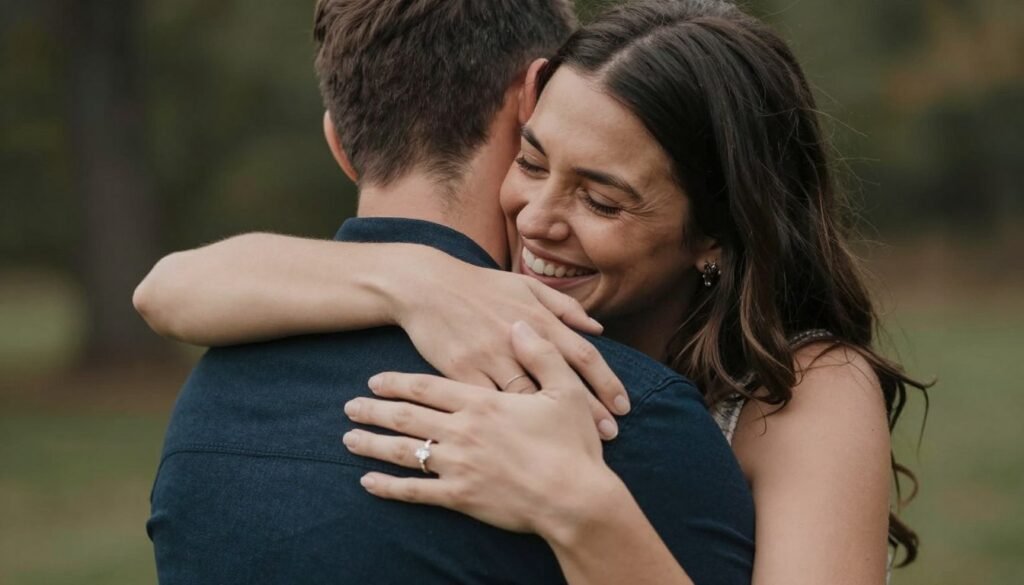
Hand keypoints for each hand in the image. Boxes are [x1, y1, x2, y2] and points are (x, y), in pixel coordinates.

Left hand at [342, 321, 622, 534]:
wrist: (577, 499)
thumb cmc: (572, 446)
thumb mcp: (565, 392)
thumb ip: (542, 355)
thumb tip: (521, 326)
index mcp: (483, 402)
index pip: (427, 388)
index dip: (397, 383)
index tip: (374, 380)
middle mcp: (463, 431)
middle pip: (407, 417)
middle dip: (374, 411)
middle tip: (348, 408)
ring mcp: (459, 465)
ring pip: (405, 452)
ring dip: (373, 445)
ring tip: (348, 439)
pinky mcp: (462, 497)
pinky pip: (415, 492)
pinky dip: (389, 487)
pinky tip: (368, 482)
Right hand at [391, 248, 629, 437]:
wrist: (426, 286)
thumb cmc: (480, 286)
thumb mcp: (525, 285)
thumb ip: (563, 306)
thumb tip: (598, 328)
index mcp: (537, 319)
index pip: (582, 355)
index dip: (606, 383)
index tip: (624, 407)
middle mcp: (517, 340)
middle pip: (561, 383)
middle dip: (588, 412)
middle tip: (609, 436)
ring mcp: (488, 359)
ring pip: (528, 400)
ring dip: (552, 424)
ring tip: (573, 446)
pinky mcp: (461, 374)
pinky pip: (489, 405)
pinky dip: (508, 424)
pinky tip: (523, 442)